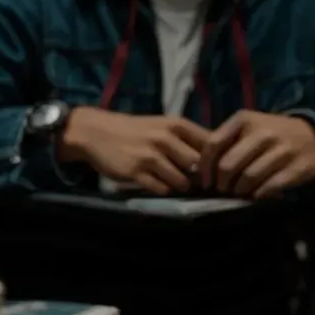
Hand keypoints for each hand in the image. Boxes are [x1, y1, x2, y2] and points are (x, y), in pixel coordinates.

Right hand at [58, 107, 207, 195]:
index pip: (210, 144)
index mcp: (176, 125)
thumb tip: (217, 157)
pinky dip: (163, 190)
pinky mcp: (136, 172)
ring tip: (175, 183)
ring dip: (181, 186)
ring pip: (181, 181)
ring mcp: (150, 156)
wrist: (98, 132)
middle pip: (199, 166)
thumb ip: (188, 139)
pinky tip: (157, 183)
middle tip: (198, 183)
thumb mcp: (163, 126)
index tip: (215, 170)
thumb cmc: (136, 130)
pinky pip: (161, 189)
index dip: (217, 160)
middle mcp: (165, 139)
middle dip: (200, 178)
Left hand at [202, 111, 314, 198]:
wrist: (312, 136)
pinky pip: (271, 186)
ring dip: (240, 191)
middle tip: (224, 190)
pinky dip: (260, 194)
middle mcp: (263, 132)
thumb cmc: (269, 135)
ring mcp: (282, 149)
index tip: (206, 183)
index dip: (205, 168)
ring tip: (240, 193)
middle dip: (222, 184)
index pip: (213, 144)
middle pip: (229, 165)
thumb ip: (224, 143)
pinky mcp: (298, 166)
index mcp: (244, 120)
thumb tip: (197, 170)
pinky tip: (258, 195)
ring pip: (248, 178)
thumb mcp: (246, 128)